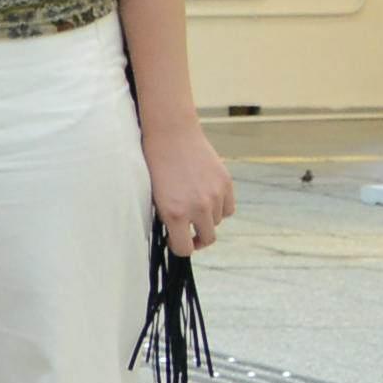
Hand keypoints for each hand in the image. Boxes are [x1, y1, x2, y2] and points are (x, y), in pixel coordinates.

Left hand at [145, 121, 235, 256]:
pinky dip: (220, 207)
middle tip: (189, 231)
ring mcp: (215, 196)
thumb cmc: (155, 164)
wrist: (171, 134)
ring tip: (193, 204)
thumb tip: (177, 235)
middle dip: (197, 238)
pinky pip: (229, 209)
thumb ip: (167, 217)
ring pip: (218, 222)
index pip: (184, 249)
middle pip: (207, 239)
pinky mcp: (226, 184)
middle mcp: (198, 207)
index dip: (180, 247)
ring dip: (208, 219)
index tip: (176, 240)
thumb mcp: (153, 196)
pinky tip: (208, 197)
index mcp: (174, 213)